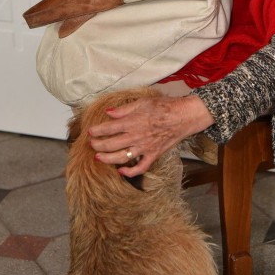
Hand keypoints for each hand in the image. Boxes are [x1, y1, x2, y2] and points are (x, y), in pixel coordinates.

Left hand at [88, 95, 214, 176]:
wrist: (184, 116)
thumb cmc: (164, 106)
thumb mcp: (143, 101)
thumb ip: (124, 109)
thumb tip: (108, 112)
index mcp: (132, 122)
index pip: (109, 128)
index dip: (97, 131)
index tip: (90, 132)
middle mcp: (136, 136)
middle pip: (111, 144)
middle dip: (97, 145)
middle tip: (91, 144)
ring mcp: (145, 148)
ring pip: (121, 157)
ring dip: (107, 159)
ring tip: (98, 157)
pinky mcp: (153, 155)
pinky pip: (140, 167)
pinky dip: (130, 172)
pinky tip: (121, 171)